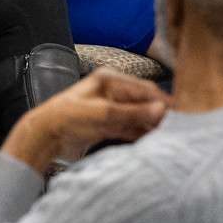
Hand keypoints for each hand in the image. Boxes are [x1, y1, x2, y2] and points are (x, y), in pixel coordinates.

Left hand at [0, 68, 168, 172]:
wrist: (43, 137)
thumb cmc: (66, 118)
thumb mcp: (102, 114)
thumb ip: (132, 114)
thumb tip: (160, 109)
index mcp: (110, 80)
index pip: (144, 89)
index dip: (162, 101)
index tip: (179, 114)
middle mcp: (112, 93)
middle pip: (143, 104)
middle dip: (159, 115)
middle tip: (177, 129)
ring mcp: (110, 110)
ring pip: (138, 118)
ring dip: (151, 127)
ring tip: (169, 137)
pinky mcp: (106, 127)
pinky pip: (129, 129)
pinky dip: (140, 135)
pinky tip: (152, 141)